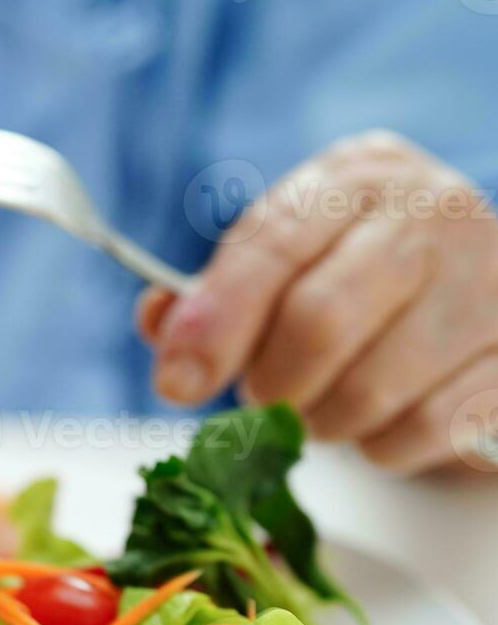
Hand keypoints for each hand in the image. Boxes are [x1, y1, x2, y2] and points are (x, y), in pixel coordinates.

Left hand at [140, 130, 497, 473]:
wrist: (477, 298)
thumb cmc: (356, 284)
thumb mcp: (280, 268)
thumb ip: (212, 297)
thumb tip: (159, 322)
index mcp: (355, 178)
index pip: (271, 247)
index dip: (214, 323)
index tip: (177, 382)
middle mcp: (433, 211)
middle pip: (318, 322)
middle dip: (271, 383)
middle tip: (266, 398)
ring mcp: (490, 281)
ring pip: (368, 391)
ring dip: (323, 422)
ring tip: (327, 404)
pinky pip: (424, 429)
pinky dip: (382, 445)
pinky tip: (385, 418)